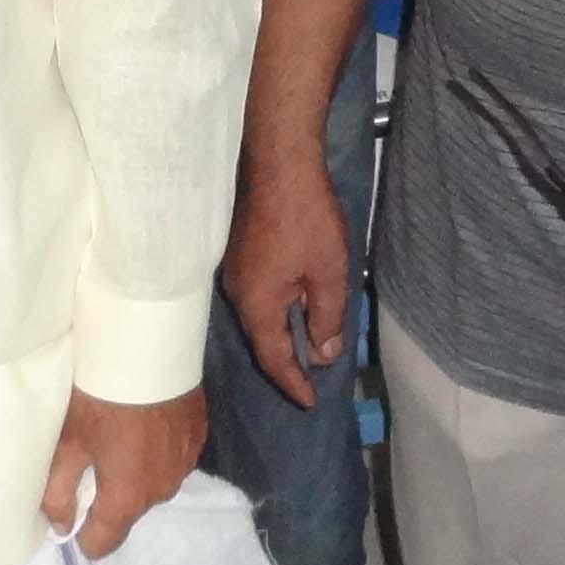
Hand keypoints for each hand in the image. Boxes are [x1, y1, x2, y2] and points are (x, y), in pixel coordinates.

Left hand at [41, 385, 205, 558]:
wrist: (150, 350)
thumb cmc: (100, 399)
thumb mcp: (68, 443)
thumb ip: (58, 493)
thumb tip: (61, 526)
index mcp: (128, 498)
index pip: (103, 544)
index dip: (82, 531)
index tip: (72, 504)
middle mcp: (162, 491)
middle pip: (128, 510)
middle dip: (110, 492)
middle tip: (93, 453)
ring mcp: (185, 465)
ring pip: (152, 484)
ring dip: (136, 470)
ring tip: (122, 433)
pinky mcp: (198, 438)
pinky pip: (171, 459)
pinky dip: (157, 449)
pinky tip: (146, 420)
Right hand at [221, 158, 355, 410]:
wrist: (280, 162)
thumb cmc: (307, 219)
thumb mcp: (329, 273)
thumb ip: (326, 317)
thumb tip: (322, 352)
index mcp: (256, 303)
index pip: (273, 358)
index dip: (293, 382)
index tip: (310, 401)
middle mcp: (237, 293)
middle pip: (261, 339)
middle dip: (287, 361)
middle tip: (311, 379)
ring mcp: (235, 272)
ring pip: (260, 316)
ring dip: (284, 332)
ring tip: (309, 346)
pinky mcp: (241, 254)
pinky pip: (259, 295)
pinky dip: (278, 310)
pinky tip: (298, 306)